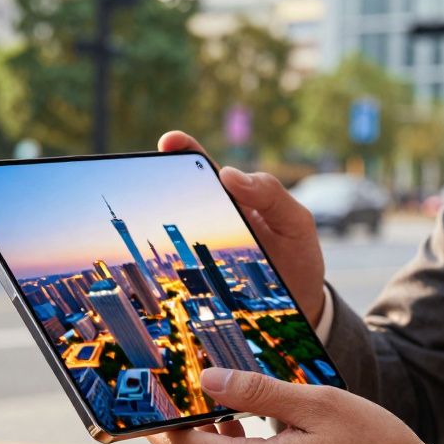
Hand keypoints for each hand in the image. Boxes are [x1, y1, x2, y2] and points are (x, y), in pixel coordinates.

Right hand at [157, 131, 327, 323]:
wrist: (301, 302)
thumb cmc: (297, 254)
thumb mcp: (295, 221)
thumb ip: (271, 194)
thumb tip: (227, 174)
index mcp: (233, 199)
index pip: (203, 167)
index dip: (184, 150)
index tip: (169, 141)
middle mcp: (211, 221)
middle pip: (175, 198)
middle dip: (154, 185)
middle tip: (145, 180)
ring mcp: (200, 251)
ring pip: (168, 234)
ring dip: (154, 231)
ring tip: (142, 224)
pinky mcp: (198, 282)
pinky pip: (176, 273)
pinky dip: (162, 272)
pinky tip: (152, 271)